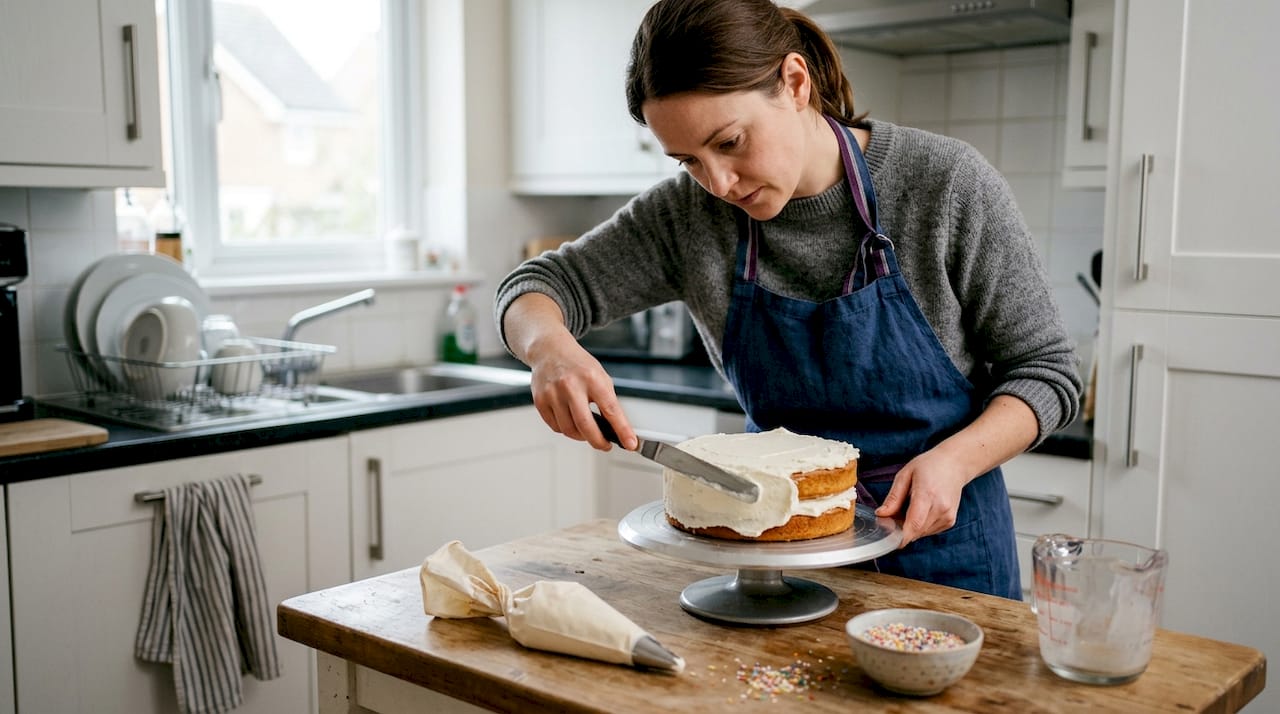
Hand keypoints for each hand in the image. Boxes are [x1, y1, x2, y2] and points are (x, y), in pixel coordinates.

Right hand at [527, 337, 636, 451]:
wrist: (550, 350)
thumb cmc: (577, 365)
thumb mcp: (600, 377)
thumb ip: (607, 401)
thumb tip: (615, 429)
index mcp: (592, 378)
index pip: (611, 410)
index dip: (622, 430)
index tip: (630, 443)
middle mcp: (571, 385)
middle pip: (586, 425)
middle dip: (598, 441)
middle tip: (605, 445)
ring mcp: (553, 393)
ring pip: (569, 430)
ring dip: (581, 436)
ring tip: (587, 430)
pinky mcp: (540, 401)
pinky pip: (556, 427)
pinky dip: (566, 429)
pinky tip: (571, 421)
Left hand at [873, 450, 970, 547]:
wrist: (954, 464)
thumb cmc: (929, 466)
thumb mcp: (905, 475)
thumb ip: (893, 497)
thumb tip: (881, 514)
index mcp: (927, 494)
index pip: (913, 524)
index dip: (900, 536)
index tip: (888, 538)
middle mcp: (941, 508)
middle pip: (915, 531)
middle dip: (901, 529)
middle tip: (894, 515)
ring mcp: (948, 516)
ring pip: (921, 533)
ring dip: (911, 527)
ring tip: (910, 508)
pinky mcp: (950, 521)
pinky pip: (929, 531)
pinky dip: (921, 525)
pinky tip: (921, 510)